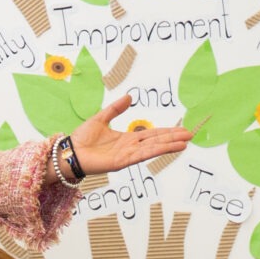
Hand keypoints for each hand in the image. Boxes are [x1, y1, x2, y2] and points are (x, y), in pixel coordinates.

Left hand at [69, 93, 192, 175]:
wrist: (69, 151)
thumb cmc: (82, 138)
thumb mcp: (101, 118)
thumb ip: (115, 109)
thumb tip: (129, 97)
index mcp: (127, 138)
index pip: (152, 134)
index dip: (167, 132)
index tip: (182, 129)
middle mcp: (130, 147)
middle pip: (156, 140)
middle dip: (173, 138)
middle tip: (191, 135)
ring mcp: (127, 155)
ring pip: (153, 148)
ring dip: (169, 145)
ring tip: (185, 143)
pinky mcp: (121, 162)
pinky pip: (142, 155)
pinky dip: (156, 151)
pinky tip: (168, 148)